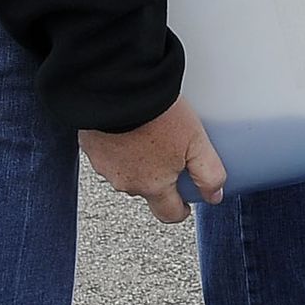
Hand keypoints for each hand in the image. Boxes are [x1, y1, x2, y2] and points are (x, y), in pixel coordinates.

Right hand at [78, 96, 225, 223]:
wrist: (120, 90)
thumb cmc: (158, 116)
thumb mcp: (197, 143)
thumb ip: (209, 174)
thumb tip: (214, 195)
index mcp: (152, 186)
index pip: (168, 214)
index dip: (180, 210)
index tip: (185, 204)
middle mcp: (125, 182)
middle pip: (147, 190)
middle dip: (159, 179)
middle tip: (171, 155)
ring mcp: (104, 166)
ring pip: (126, 172)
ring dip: (138, 161)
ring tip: (151, 135)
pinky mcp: (91, 147)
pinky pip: (109, 153)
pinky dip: (120, 146)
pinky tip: (131, 128)